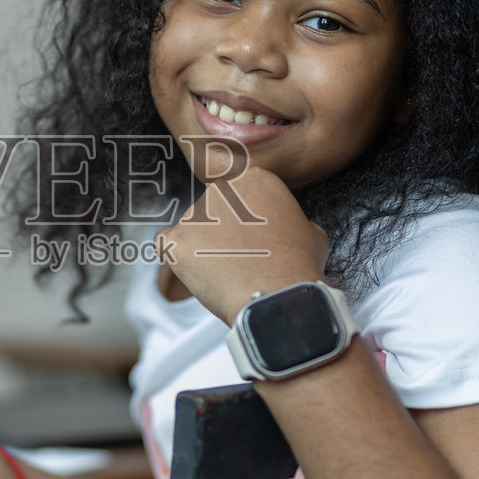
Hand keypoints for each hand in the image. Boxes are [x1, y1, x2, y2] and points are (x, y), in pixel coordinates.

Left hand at [155, 163, 329, 322]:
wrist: (276, 298)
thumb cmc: (297, 267)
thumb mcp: (312, 232)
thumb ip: (289, 219)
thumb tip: (282, 227)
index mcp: (255, 179)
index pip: (240, 195)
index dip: (247, 221)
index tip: (254, 239)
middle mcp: (221, 189)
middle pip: (214, 208)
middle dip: (222, 231)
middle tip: (239, 258)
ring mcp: (195, 214)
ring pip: (192, 228)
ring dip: (203, 247)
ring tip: (225, 272)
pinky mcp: (176, 240)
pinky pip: (167, 245)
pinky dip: (177, 259)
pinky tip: (198, 273)